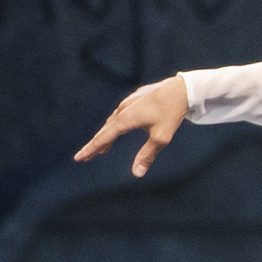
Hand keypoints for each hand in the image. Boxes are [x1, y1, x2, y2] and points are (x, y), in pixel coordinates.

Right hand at [75, 77, 189, 176]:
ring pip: (114, 121)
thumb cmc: (173, 112)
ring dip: (108, 134)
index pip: (103, 138)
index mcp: (125, 119)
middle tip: (87, 157)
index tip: (78, 158)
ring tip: (104, 148)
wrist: (183, 88)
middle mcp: (123, 109)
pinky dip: (117, 123)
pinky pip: (122, 113)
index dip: (91, 149)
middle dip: (97, 145)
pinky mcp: (136, 97)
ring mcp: (129, 101)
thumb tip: (137, 174)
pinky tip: (120, 126)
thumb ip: (147, 155)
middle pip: (106, 130)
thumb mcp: (162, 137)